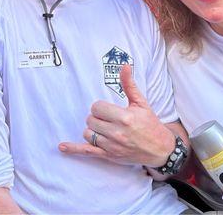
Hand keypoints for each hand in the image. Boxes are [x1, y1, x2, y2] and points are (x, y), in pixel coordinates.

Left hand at [58, 65, 173, 166]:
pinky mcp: (109, 156)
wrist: (160, 149)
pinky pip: (87, 151)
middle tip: (108, 119)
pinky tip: (62, 147)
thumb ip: (129, 85)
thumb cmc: (150, 124)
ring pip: (88, 133)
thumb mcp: (141, 103)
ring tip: (104, 129)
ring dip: (92, 130)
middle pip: (91, 120)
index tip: (109, 110)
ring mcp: (111, 146)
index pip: (97, 107)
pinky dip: (73, 149)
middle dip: (97, 118)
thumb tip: (124, 66)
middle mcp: (117, 132)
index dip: (100, 107)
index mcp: (124, 117)